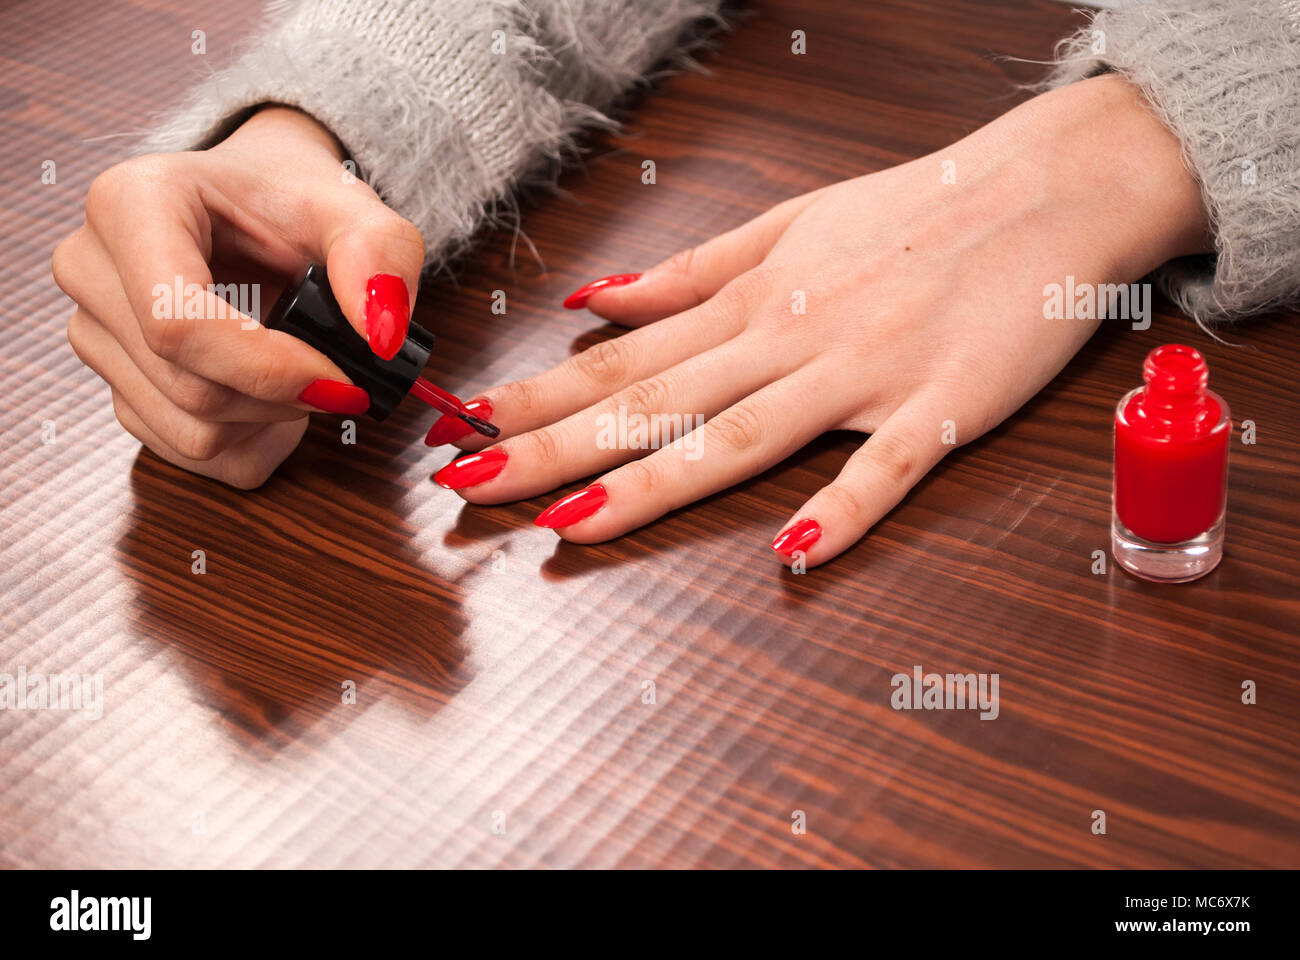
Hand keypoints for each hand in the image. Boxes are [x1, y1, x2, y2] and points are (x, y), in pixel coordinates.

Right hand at [52, 106, 423, 487]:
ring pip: (191, 433)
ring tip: (303, 368)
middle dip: (284, 397)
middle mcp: (91, 270)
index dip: (267, 368)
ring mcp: (93, 334)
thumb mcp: (353, 209)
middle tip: (339, 369)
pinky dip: (252, 439)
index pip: (176, 322)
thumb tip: (382, 337)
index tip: (343, 378)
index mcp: (130, 205)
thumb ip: (380, 256)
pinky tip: (272, 392)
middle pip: (190, 388)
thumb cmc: (293, 202)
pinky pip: (191, 453)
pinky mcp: (115, 387)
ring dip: (271, 421)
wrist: (255, 206)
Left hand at [432, 75, 1210, 567]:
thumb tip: (593, 300)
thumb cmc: (915, 210)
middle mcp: (787, 337)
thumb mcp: (787, 224)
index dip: (537, 398)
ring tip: (571, 526)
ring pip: (738, 436)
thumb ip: (687, 272)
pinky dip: (844, 505)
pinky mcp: (940, 406)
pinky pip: (885, 464)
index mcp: (751, 300)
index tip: (466, 426)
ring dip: (651, 484)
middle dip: (553, 448)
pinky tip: (795, 549)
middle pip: (653, 404)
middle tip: (471, 484)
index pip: (622, 359)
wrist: (1044, 189)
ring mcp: (861, 374)